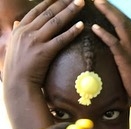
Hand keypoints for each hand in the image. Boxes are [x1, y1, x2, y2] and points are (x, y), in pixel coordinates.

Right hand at [3, 0, 84, 128]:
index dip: (50, 1)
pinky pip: (61, 39)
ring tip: (81, 3)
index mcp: (20, 29)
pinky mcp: (44, 51)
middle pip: (49, 13)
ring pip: (55, 22)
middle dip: (63, 2)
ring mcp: (35, 41)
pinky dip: (72, 31)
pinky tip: (82, 25)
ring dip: (70, 11)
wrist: (18, 84)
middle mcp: (27, 32)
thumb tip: (18, 22)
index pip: (37, 10)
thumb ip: (18, 32)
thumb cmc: (18, 67)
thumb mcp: (14, 45)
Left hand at [91, 0, 130, 102]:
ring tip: (96, 4)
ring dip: (108, 13)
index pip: (127, 22)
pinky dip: (104, 33)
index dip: (117, 12)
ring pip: (120, 26)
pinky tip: (95, 27)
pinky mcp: (125, 58)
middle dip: (111, 8)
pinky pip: (114, 42)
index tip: (106, 5)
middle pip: (123, 19)